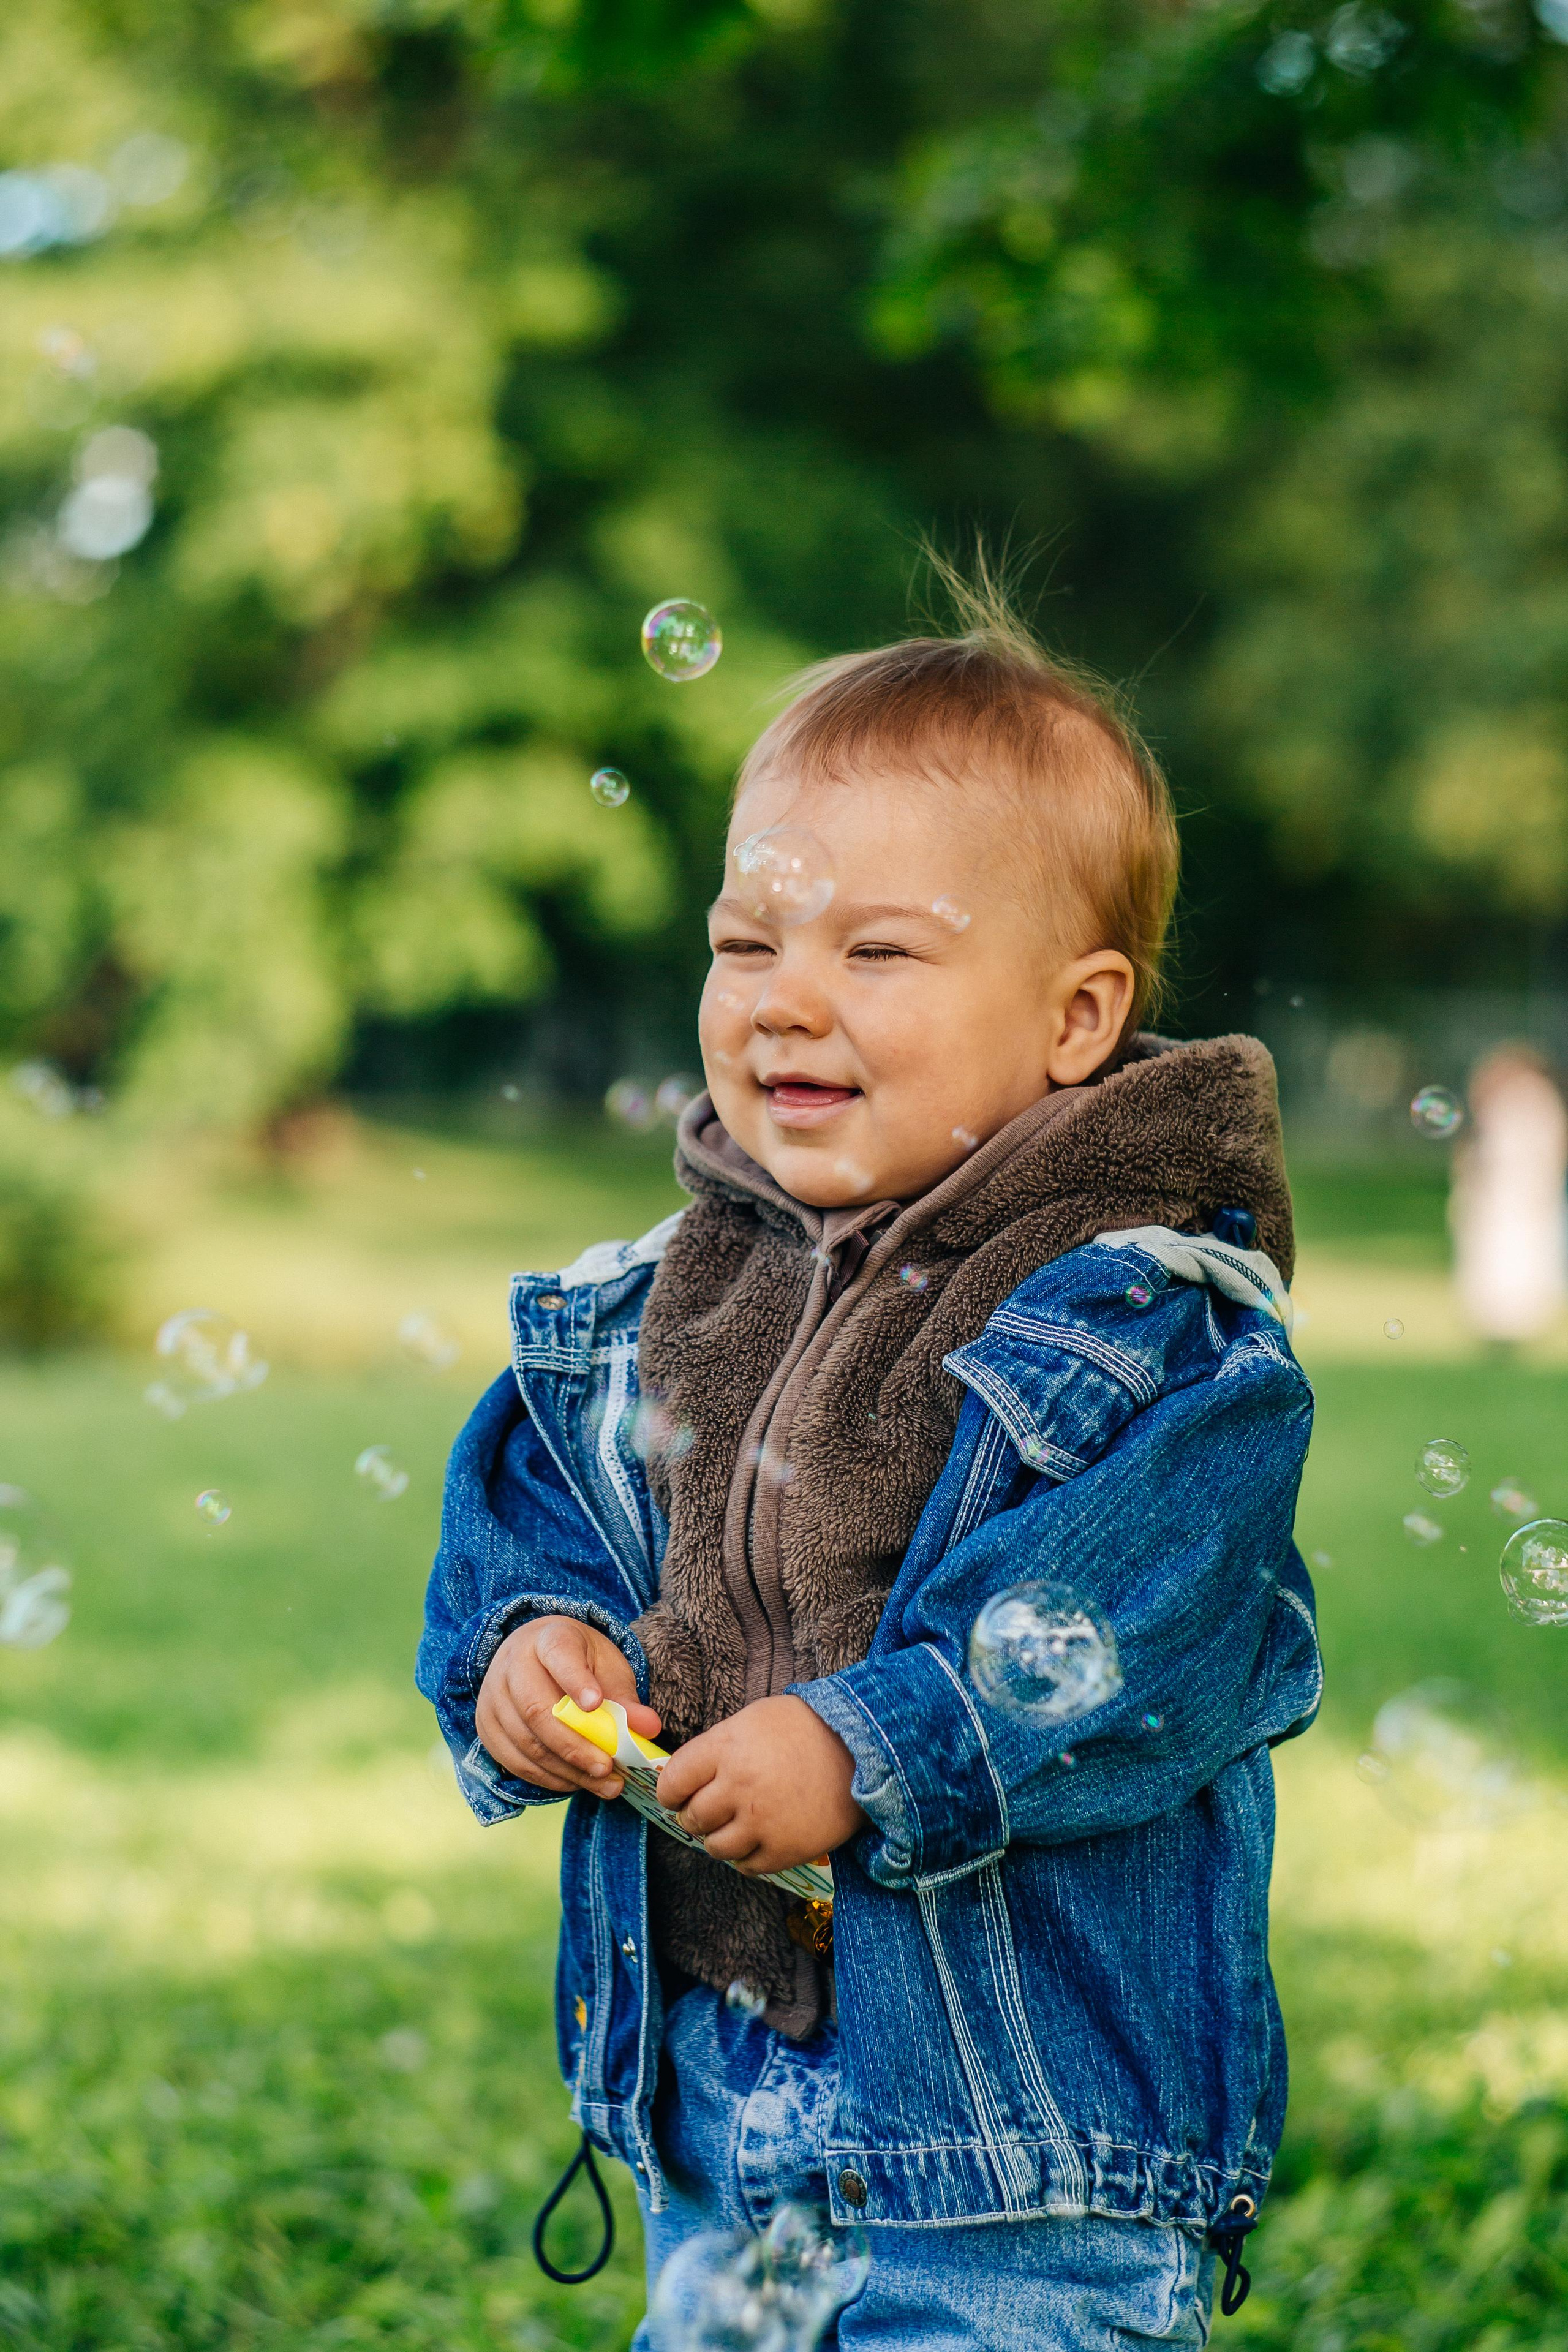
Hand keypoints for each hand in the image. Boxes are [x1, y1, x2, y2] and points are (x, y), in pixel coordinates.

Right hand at [476, 1615, 661, 1798]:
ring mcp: (493, 1696)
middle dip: (575, 1746)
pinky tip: (575, 1782)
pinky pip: (515, 1761)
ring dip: (566, 1770)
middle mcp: (512, 1664)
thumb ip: (625, 1698)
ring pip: (526, 1742)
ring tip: (603, 1783)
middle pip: (537, 1709)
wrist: (536, 1657)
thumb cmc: (579, 1663)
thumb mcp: (607, 1668)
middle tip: (607, 1768)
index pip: (559, 1656)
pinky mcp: (486, 1726)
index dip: (576, 1682)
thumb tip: (649, 1728)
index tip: (596, 1704)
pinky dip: (547, 1778)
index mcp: (548, 1638)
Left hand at [654, 1696, 866, 1875]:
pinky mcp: (786, 1849)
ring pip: (715, 1847)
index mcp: (727, 1747)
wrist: (863, 1750)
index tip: (676, 1796)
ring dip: (718, 1839)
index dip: (670, 1792)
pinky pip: (747, 1867)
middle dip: (694, 1817)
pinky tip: (757, 1839)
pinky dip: (747, 1857)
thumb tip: (685, 1777)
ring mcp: (762, 1821)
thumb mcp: (753, 1721)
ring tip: (734, 1827)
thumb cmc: (805, 1729)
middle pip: (692, 1817)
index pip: (674, 1781)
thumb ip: (717, 1749)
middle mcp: (739, 1786)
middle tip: (705, 1812)